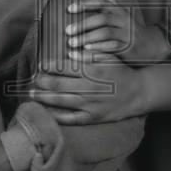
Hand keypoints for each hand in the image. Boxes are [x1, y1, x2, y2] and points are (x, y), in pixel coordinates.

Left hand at [29, 59, 145, 124]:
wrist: (138, 92)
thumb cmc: (121, 71)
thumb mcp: (107, 56)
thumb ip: (89, 54)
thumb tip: (69, 52)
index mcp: (91, 70)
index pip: (64, 67)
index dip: (50, 66)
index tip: (41, 65)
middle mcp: (88, 87)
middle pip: (59, 84)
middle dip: (42, 82)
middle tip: (32, 80)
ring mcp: (90, 103)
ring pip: (61, 100)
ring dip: (44, 97)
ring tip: (32, 94)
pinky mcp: (92, 117)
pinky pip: (71, 118)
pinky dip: (57, 116)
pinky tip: (46, 112)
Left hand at [65, 0, 157, 63]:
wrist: (151, 44)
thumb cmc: (131, 28)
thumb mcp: (123, 12)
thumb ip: (110, 1)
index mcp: (119, 9)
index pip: (101, 3)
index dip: (85, 4)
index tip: (69, 9)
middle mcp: (123, 19)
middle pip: (101, 19)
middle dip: (82, 24)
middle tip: (67, 30)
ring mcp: (126, 33)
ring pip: (105, 33)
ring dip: (86, 38)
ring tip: (72, 43)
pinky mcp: (128, 46)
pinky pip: (111, 46)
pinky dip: (98, 47)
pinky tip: (86, 49)